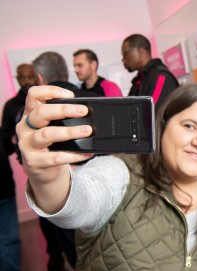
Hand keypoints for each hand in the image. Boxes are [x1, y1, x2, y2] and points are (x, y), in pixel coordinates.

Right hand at [16, 85, 93, 211]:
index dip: (51, 91)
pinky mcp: (34, 161)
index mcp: (30, 114)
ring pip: (46, 134)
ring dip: (69, 132)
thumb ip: (64, 119)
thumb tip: (91, 114)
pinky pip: (55, 157)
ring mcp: (27, 145)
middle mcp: (25, 127)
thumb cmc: (52, 145)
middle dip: (64, 110)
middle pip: (41, 113)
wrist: (42, 172)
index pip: (34, 95)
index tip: (71, 94)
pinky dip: (74, 155)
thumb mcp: (54, 128)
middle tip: (84, 111)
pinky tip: (87, 153)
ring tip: (87, 131)